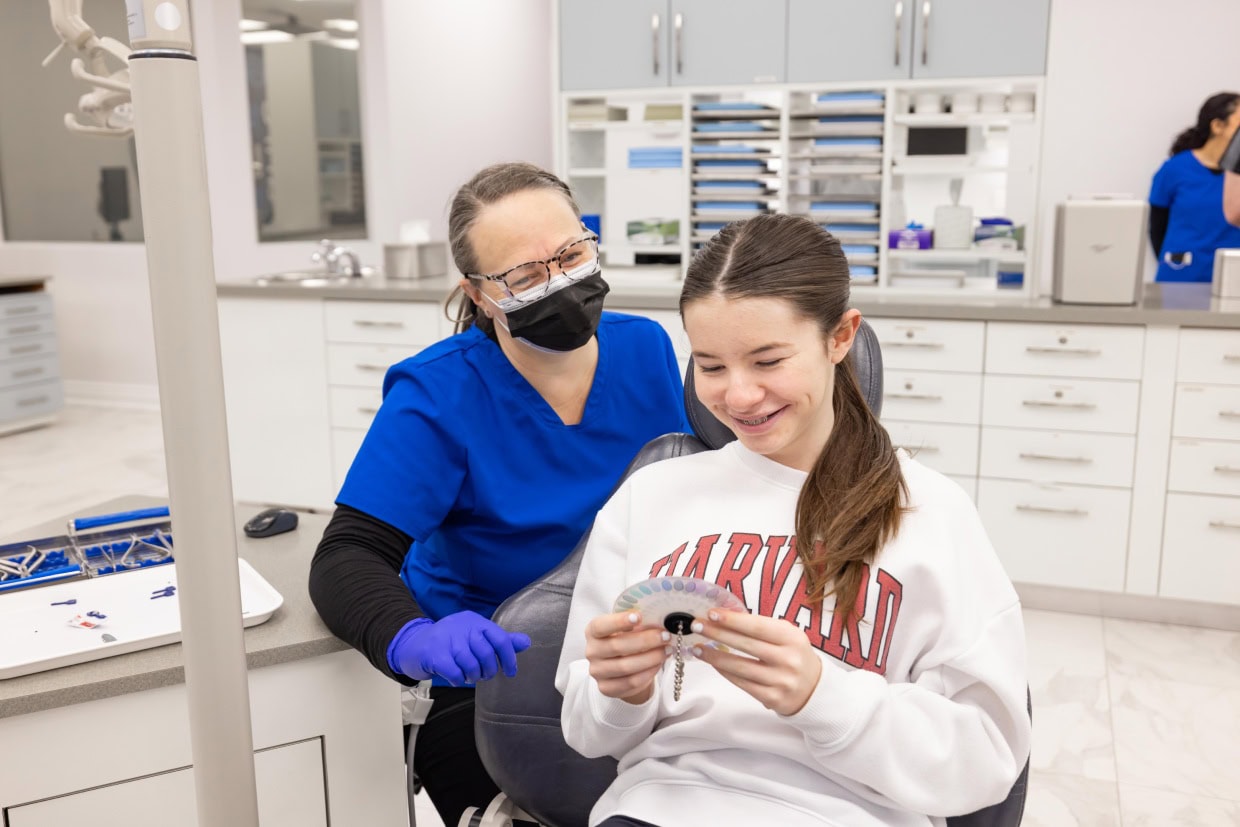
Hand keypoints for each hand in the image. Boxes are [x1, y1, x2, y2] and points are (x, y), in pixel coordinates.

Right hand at [388, 611, 531, 685]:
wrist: (413, 644)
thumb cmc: (449, 642)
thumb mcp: (474, 636)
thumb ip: (499, 640)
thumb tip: (526, 642)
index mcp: (474, 621)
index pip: (500, 638)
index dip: (509, 657)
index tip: (510, 671)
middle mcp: (461, 626)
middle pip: (486, 654)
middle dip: (488, 670)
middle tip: (483, 675)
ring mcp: (446, 639)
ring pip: (471, 665)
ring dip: (472, 676)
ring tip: (468, 675)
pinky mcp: (434, 654)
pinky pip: (455, 673)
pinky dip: (458, 680)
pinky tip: (455, 678)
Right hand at [584, 611, 668, 703]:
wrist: (622, 666)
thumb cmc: (626, 639)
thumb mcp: (629, 627)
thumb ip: (638, 623)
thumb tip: (659, 620)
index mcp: (593, 631)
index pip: (601, 626)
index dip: (618, 621)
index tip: (638, 616)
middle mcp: (592, 651)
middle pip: (617, 646)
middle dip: (645, 640)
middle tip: (664, 636)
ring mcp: (597, 671)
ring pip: (625, 666)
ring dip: (650, 658)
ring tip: (666, 650)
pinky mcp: (606, 688)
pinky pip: (631, 682)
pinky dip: (648, 672)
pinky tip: (659, 663)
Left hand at [691, 610, 822, 715]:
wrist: (814, 689)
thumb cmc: (793, 655)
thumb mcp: (787, 636)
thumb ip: (762, 627)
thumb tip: (725, 617)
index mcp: (792, 638)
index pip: (757, 627)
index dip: (732, 620)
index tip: (711, 613)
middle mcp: (788, 659)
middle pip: (746, 645)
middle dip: (717, 634)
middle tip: (696, 626)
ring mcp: (780, 681)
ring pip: (740, 667)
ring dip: (714, 656)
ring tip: (696, 647)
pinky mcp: (772, 698)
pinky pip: (742, 683)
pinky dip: (724, 671)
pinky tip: (712, 662)